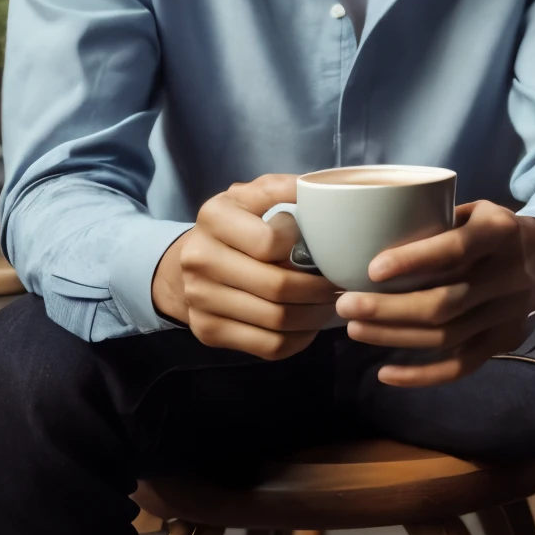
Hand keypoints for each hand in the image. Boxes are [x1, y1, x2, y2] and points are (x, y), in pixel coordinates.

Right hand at [151, 174, 341, 358]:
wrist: (193, 259)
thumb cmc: (239, 222)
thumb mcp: (253, 194)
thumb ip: (283, 188)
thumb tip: (320, 189)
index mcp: (214, 216)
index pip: (269, 242)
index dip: (302, 245)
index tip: (317, 244)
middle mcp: (199, 259)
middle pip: (277, 287)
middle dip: (319, 289)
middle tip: (341, 284)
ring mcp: (200, 299)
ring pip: (276, 320)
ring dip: (315, 315)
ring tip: (331, 303)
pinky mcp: (208, 331)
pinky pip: (267, 346)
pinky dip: (299, 339)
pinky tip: (310, 324)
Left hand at [333, 202, 534, 386]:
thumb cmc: (487, 230)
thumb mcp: (471, 210)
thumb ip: (434, 222)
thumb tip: (371, 237)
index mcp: (500, 232)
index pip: (456, 248)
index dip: (414, 260)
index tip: (371, 269)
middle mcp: (510, 275)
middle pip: (445, 302)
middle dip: (389, 308)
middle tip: (346, 304)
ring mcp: (509, 313)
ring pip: (446, 336)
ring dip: (394, 336)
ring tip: (355, 327)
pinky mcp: (504, 341)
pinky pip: (460, 366)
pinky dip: (421, 375)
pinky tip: (386, 372)